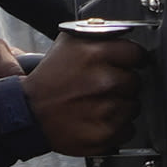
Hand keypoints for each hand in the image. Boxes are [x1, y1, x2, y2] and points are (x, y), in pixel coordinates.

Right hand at [20, 23, 144, 157]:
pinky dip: (116, 128)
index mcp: (94, 54)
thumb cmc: (50, 80)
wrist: (29, 113)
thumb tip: (124, 32)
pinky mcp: (105, 133)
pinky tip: (97, 120)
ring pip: (133, 106)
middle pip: (136, 82)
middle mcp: (102, 80)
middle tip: (102, 88)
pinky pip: (128, 129)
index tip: (126, 66)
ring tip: (97, 105)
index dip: (132, 60)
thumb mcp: (68, 44)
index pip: (137, 53)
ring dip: (120, 107)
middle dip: (122, 85)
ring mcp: (105, 109)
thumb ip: (98, 35)